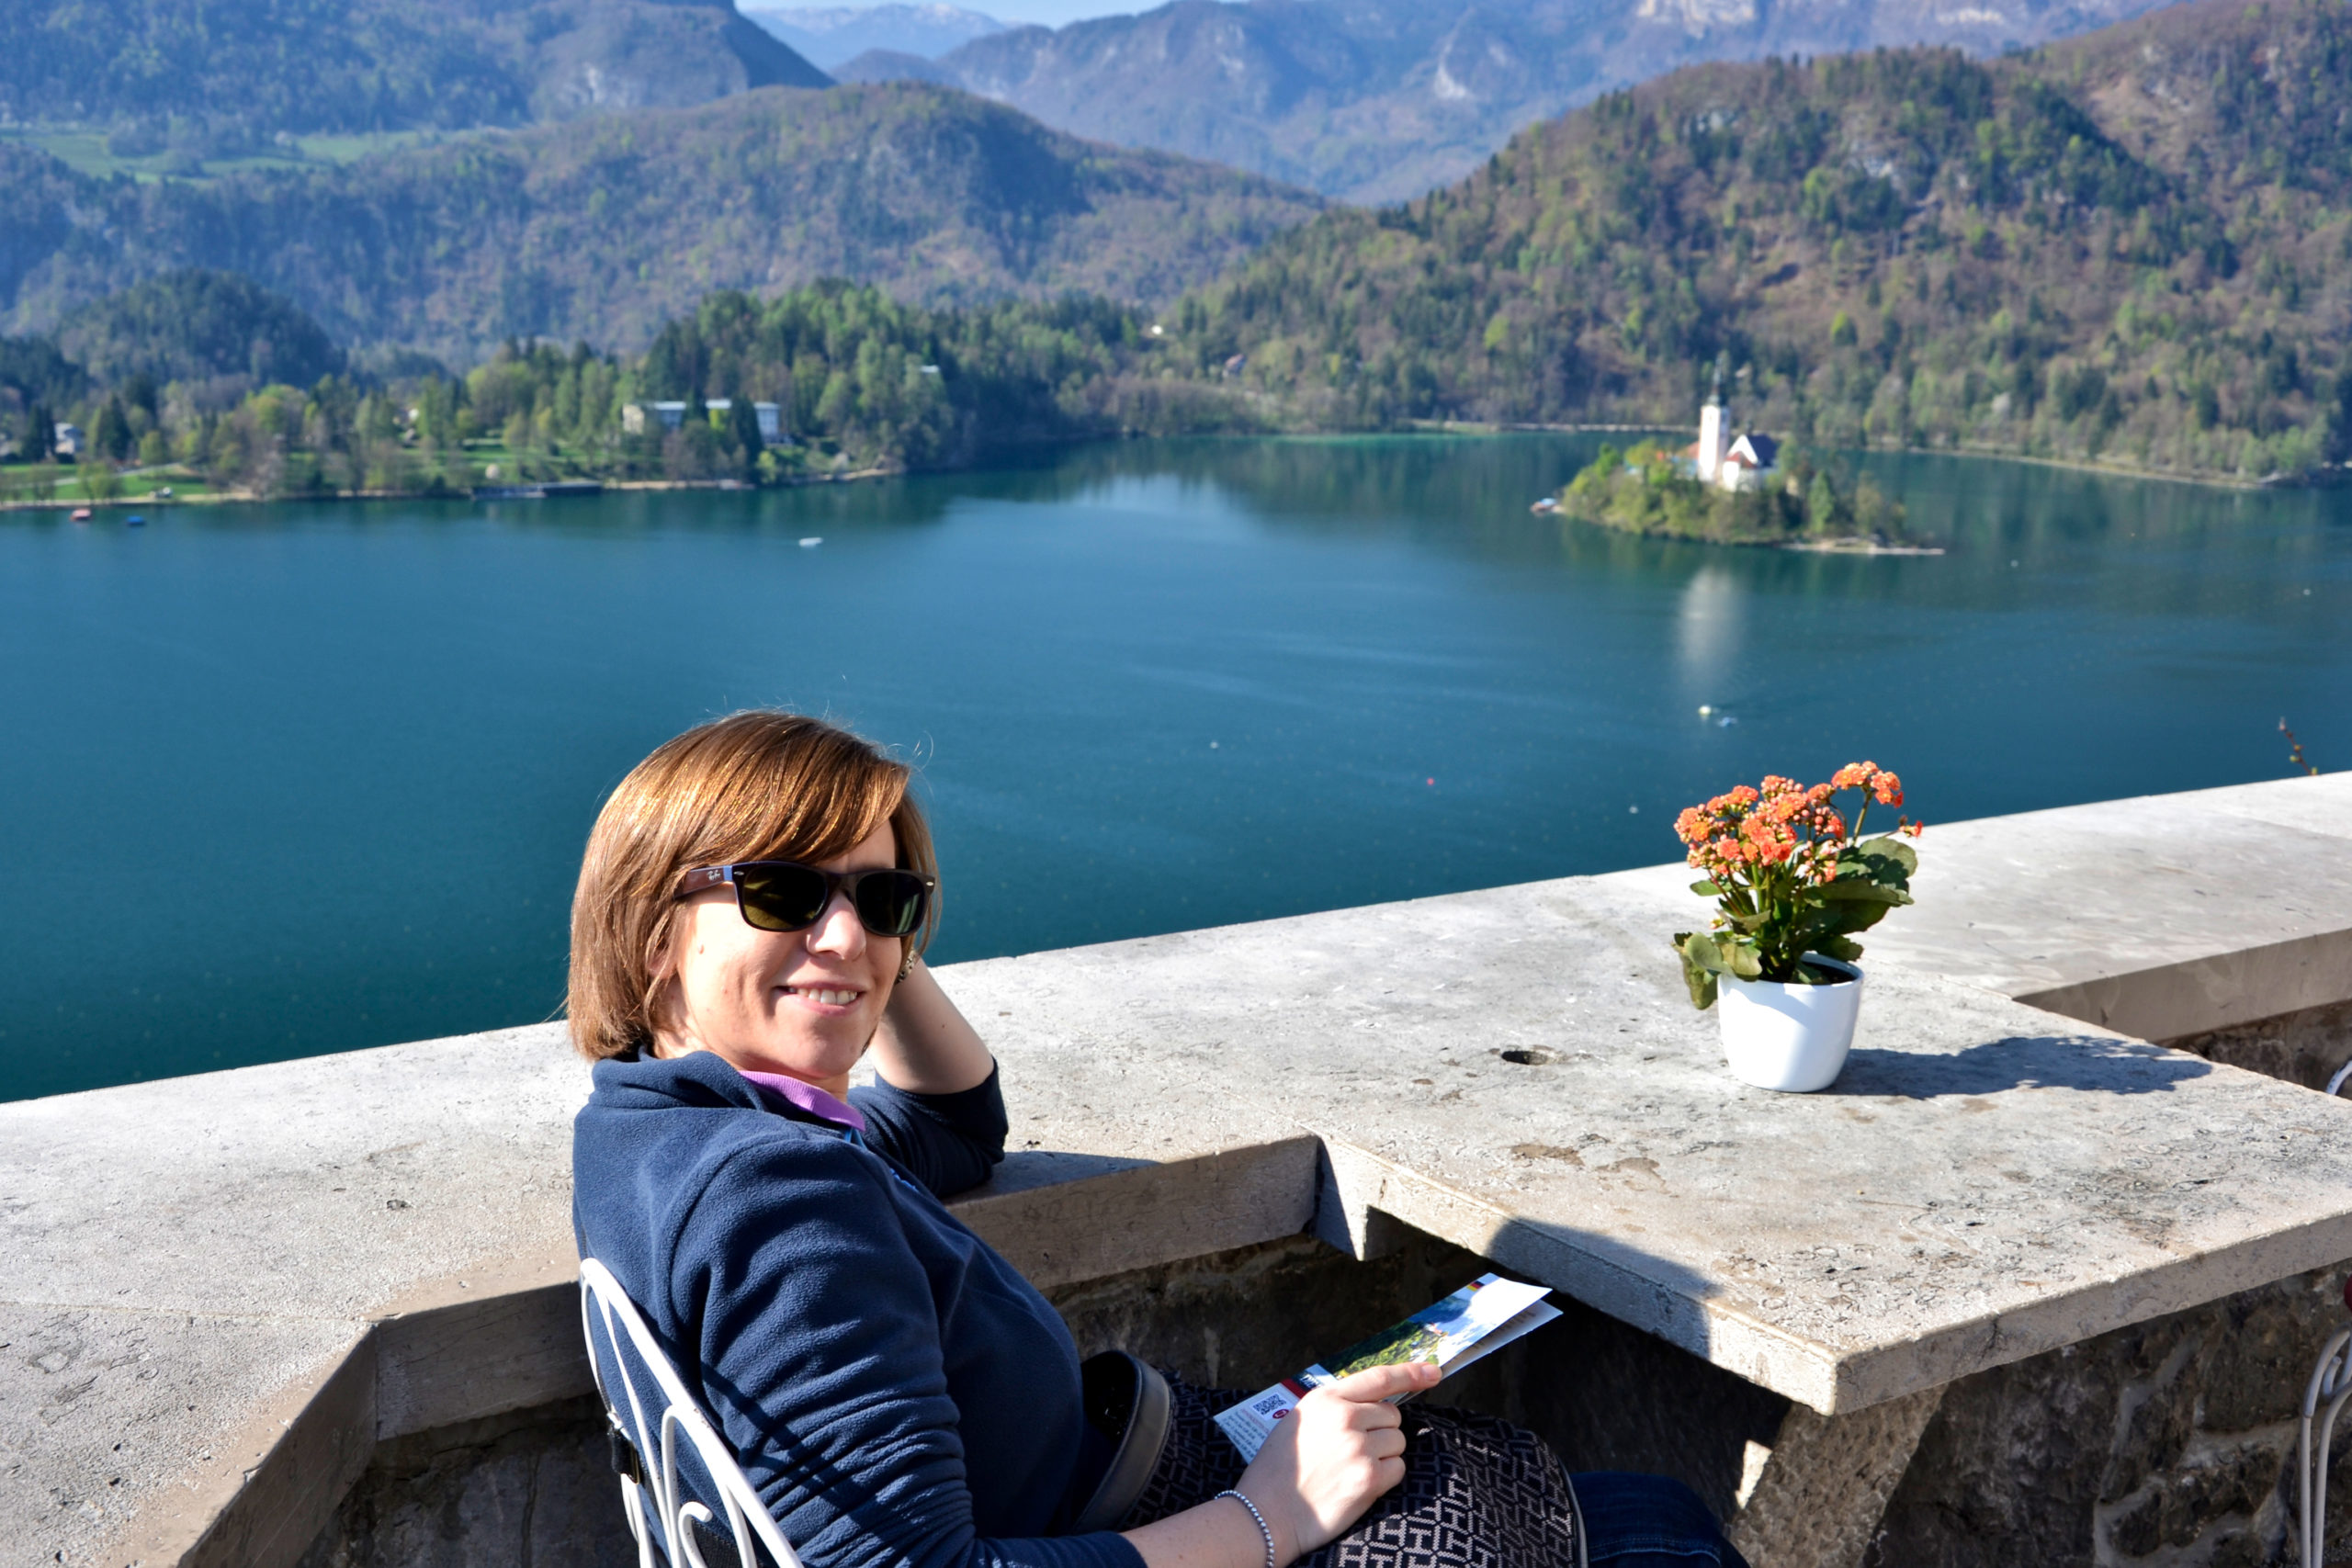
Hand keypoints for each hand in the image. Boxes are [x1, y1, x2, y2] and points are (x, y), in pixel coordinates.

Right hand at [1235, 1360, 1437, 1560]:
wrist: (1266, 1512)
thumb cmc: (1280, 1469)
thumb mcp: (1301, 1420)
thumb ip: (1336, 1406)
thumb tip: (1377, 1402)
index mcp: (1326, 1399)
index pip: (1379, 1378)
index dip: (1410, 1373)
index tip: (1432, 1372)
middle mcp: (1345, 1417)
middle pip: (1393, 1415)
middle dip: (1382, 1432)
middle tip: (1354, 1451)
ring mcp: (1358, 1447)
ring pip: (1398, 1442)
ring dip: (1383, 1456)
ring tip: (1351, 1469)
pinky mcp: (1368, 1477)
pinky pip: (1398, 1469)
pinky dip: (1385, 1478)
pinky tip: (1358, 1485)